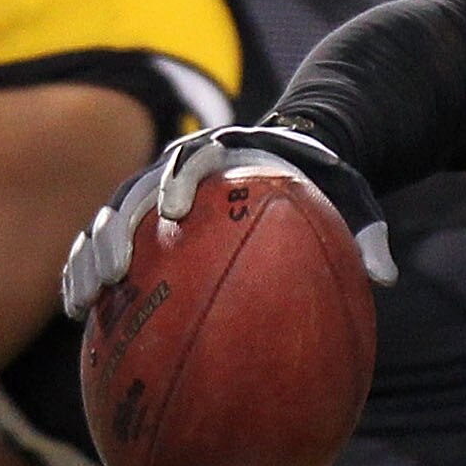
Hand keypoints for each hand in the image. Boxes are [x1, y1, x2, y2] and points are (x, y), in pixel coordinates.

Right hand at [60, 123, 393, 320]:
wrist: (296, 152)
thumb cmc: (323, 179)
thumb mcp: (352, 195)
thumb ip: (364, 232)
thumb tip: (385, 277)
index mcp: (227, 154)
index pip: (195, 158)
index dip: (179, 180)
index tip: (173, 213)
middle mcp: (179, 167)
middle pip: (134, 192)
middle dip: (116, 230)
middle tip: (111, 273)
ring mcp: (155, 190)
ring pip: (109, 218)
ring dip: (89, 255)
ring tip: (80, 302)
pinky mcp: (144, 216)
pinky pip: (108, 241)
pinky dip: (88, 269)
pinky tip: (80, 313)